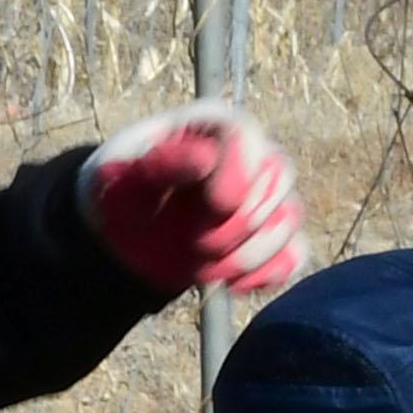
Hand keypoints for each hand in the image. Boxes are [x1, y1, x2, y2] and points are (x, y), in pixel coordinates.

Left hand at [83, 104, 306, 298]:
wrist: (121, 233)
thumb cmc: (118, 192)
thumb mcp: (124, 178)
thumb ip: (162, 165)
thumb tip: (205, 159)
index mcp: (210, 127)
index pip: (245, 135)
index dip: (241, 169)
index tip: (218, 204)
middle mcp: (247, 154)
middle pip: (277, 177)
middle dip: (239, 221)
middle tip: (197, 246)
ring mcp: (263, 195)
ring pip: (288, 218)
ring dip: (248, 254)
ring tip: (203, 270)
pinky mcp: (268, 233)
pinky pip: (294, 253)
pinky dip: (269, 274)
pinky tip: (233, 285)